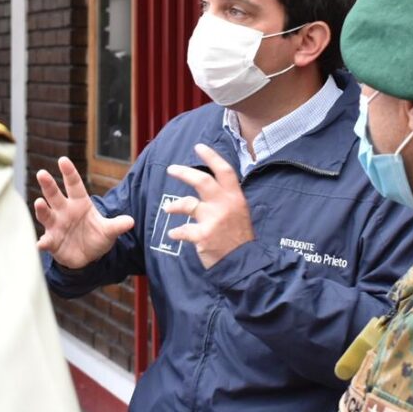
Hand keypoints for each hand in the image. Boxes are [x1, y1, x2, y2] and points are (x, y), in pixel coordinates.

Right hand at [34, 156, 134, 268]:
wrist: (88, 256)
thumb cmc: (96, 236)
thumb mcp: (109, 231)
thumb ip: (117, 225)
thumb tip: (131, 221)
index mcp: (80, 203)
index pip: (74, 184)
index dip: (69, 172)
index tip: (63, 160)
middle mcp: (64, 211)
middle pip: (54, 195)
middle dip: (48, 184)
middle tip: (42, 173)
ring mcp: (56, 225)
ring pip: (46, 214)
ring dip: (41, 208)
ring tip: (39, 203)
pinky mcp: (52, 241)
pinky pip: (46, 240)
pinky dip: (42, 242)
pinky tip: (40, 243)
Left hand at [164, 144, 254, 268]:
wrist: (245, 264)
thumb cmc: (241, 239)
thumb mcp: (241, 213)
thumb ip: (228, 200)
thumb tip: (213, 188)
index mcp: (236, 198)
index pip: (224, 171)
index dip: (211, 157)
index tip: (199, 147)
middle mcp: (225, 205)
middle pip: (202, 181)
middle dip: (184, 172)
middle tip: (171, 169)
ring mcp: (213, 219)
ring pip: (187, 204)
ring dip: (174, 206)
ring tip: (168, 209)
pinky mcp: (203, 235)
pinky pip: (183, 230)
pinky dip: (176, 233)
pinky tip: (173, 234)